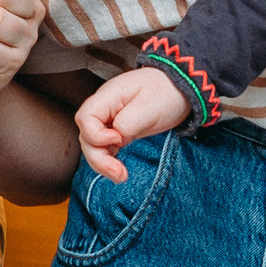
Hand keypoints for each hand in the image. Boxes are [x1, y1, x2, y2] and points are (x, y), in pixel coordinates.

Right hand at [73, 69, 187, 181]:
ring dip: (103, 164)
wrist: (179, 90)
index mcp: (108, 96)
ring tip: (121, 176)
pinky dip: (109, 162)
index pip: (85, 118)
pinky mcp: (117, 131)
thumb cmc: (166, 91)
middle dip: (98, 158)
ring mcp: (109, 121)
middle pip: (86, 136)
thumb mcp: (150, 106)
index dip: (96, 134)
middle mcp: (104, 109)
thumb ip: (128, 122)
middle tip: (119, 172)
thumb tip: (117, 137)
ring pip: (93, 146)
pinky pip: (104, 149)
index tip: (119, 139)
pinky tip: (120, 170)